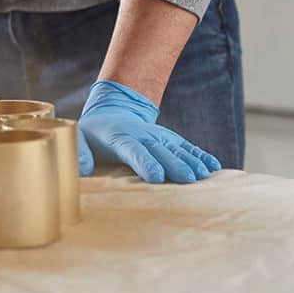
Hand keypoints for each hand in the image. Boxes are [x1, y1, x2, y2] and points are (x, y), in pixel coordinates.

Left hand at [77, 79, 220, 183]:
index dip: (145, 163)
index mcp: (121, 138)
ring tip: (204, 175)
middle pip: (161, 151)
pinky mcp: (170, 140)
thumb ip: (79, 154)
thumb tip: (81, 169)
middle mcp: (144, 136)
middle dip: (174, 165)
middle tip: (188, 179)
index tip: (156, 176)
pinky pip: (187, 147)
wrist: (112, 113)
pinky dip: (200, 155)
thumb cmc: (93, 135)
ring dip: (191, 161)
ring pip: (177, 149)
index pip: (134, 151)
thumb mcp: (80, 140)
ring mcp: (160, 137)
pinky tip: (213, 167)